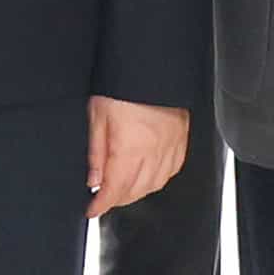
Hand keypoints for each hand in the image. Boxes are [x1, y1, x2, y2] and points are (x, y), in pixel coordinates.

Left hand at [87, 97, 191, 217]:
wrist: (152, 65)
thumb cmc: (122, 85)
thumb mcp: (97, 116)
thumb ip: (96, 152)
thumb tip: (93, 179)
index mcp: (130, 147)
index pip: (114, 189)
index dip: (101, 205)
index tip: (92, 210)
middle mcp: (154, 151)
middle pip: (135, 191)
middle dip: (116, 199)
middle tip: (102, 198)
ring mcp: (171, 146)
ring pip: (155, 184)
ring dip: (137, 192)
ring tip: (122, 188)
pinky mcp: (181, 139)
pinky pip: (172, 170)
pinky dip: (158, 178)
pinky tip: (148, 175)